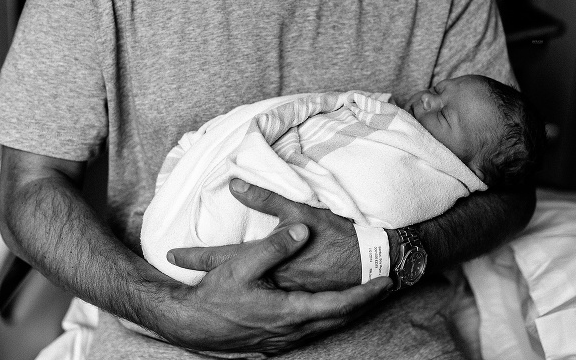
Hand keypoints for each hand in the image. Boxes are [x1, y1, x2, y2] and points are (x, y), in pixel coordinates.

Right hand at [160, 223, 391, 353]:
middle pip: (339, 319)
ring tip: (363, 297)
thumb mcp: (242, 266)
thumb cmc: (214, 297)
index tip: (385, 282)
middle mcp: (291, 331)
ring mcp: (282, 340)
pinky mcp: (273, 343)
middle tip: (383, 288)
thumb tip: (302, 231)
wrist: (190, 326)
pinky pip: (310, 332)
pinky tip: (325, 311)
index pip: (339, 304)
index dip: (365, 294)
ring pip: (325, 327)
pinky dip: (326, 320)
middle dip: (363, 304)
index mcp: (289, 312)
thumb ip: (275, 247)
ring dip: (346, 311)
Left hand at [168, 179, 360, 291]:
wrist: (368, 263)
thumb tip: (235, 184)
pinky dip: (246, 301)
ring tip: (199, 289)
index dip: (194, 256)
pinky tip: (238, 302)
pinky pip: (262, 302)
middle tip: (175, 275)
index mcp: (266, 259)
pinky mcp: (295, 303)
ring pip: (241, 295)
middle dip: (200, 276)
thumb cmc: (333, 235)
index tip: (170, 254)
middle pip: (226, 280)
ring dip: (220, 291)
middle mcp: (268, 282)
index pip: (220, 257)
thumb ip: (265, 199)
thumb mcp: (299, 211)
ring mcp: (281, 296)